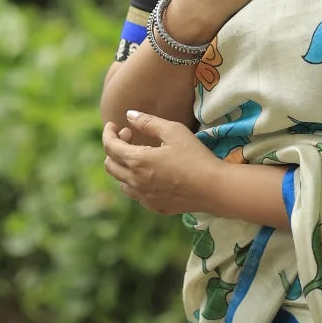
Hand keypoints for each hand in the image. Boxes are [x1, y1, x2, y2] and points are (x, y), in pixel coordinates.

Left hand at [103, 110, 221, 215]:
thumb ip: (148, 122)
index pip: (110, 147)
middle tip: (130, 136)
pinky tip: (151, 173)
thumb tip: (129, 115)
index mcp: (138, 161)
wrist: (213, 188)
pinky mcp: (155, 207)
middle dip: (115, 148)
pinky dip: (135, 181)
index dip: (108, 133)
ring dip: (124, 166)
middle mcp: (136, 182)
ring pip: (121, 181)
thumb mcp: (173, 131)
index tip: (113, 125)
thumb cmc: (195, 156)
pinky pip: (136, 194)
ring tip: (141, 154)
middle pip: (110, 166)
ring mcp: (144, 197)